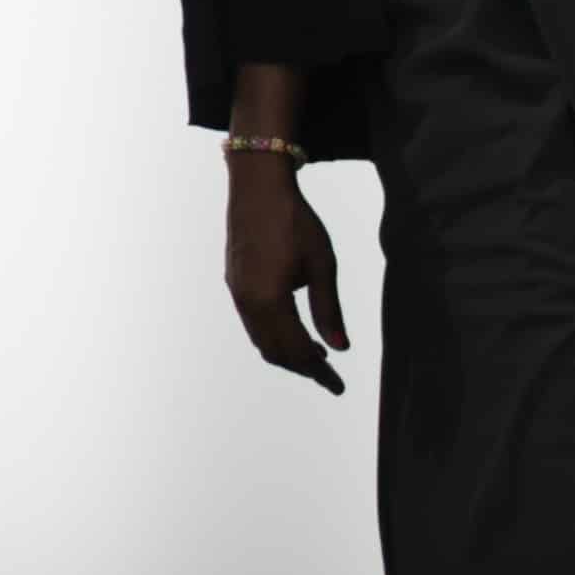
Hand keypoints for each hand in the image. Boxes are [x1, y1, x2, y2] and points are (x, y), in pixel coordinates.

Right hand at [225, 150, 348, 392]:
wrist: (256, 187)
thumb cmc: (294, 221)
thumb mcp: (322, 265)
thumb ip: (328, 309)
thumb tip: (340, 348)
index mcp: (269, 299)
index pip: (296, 350)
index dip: (319, 373)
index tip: (339, 387)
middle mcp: (247, 301)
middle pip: (274, 352)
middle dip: (302, 368)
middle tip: (330, 376)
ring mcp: (236, 292)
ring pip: (260, 339)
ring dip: (287, 353)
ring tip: (317, 355)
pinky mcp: (234, 282)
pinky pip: (252, 323)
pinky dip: (274, 336)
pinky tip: (294, 328)